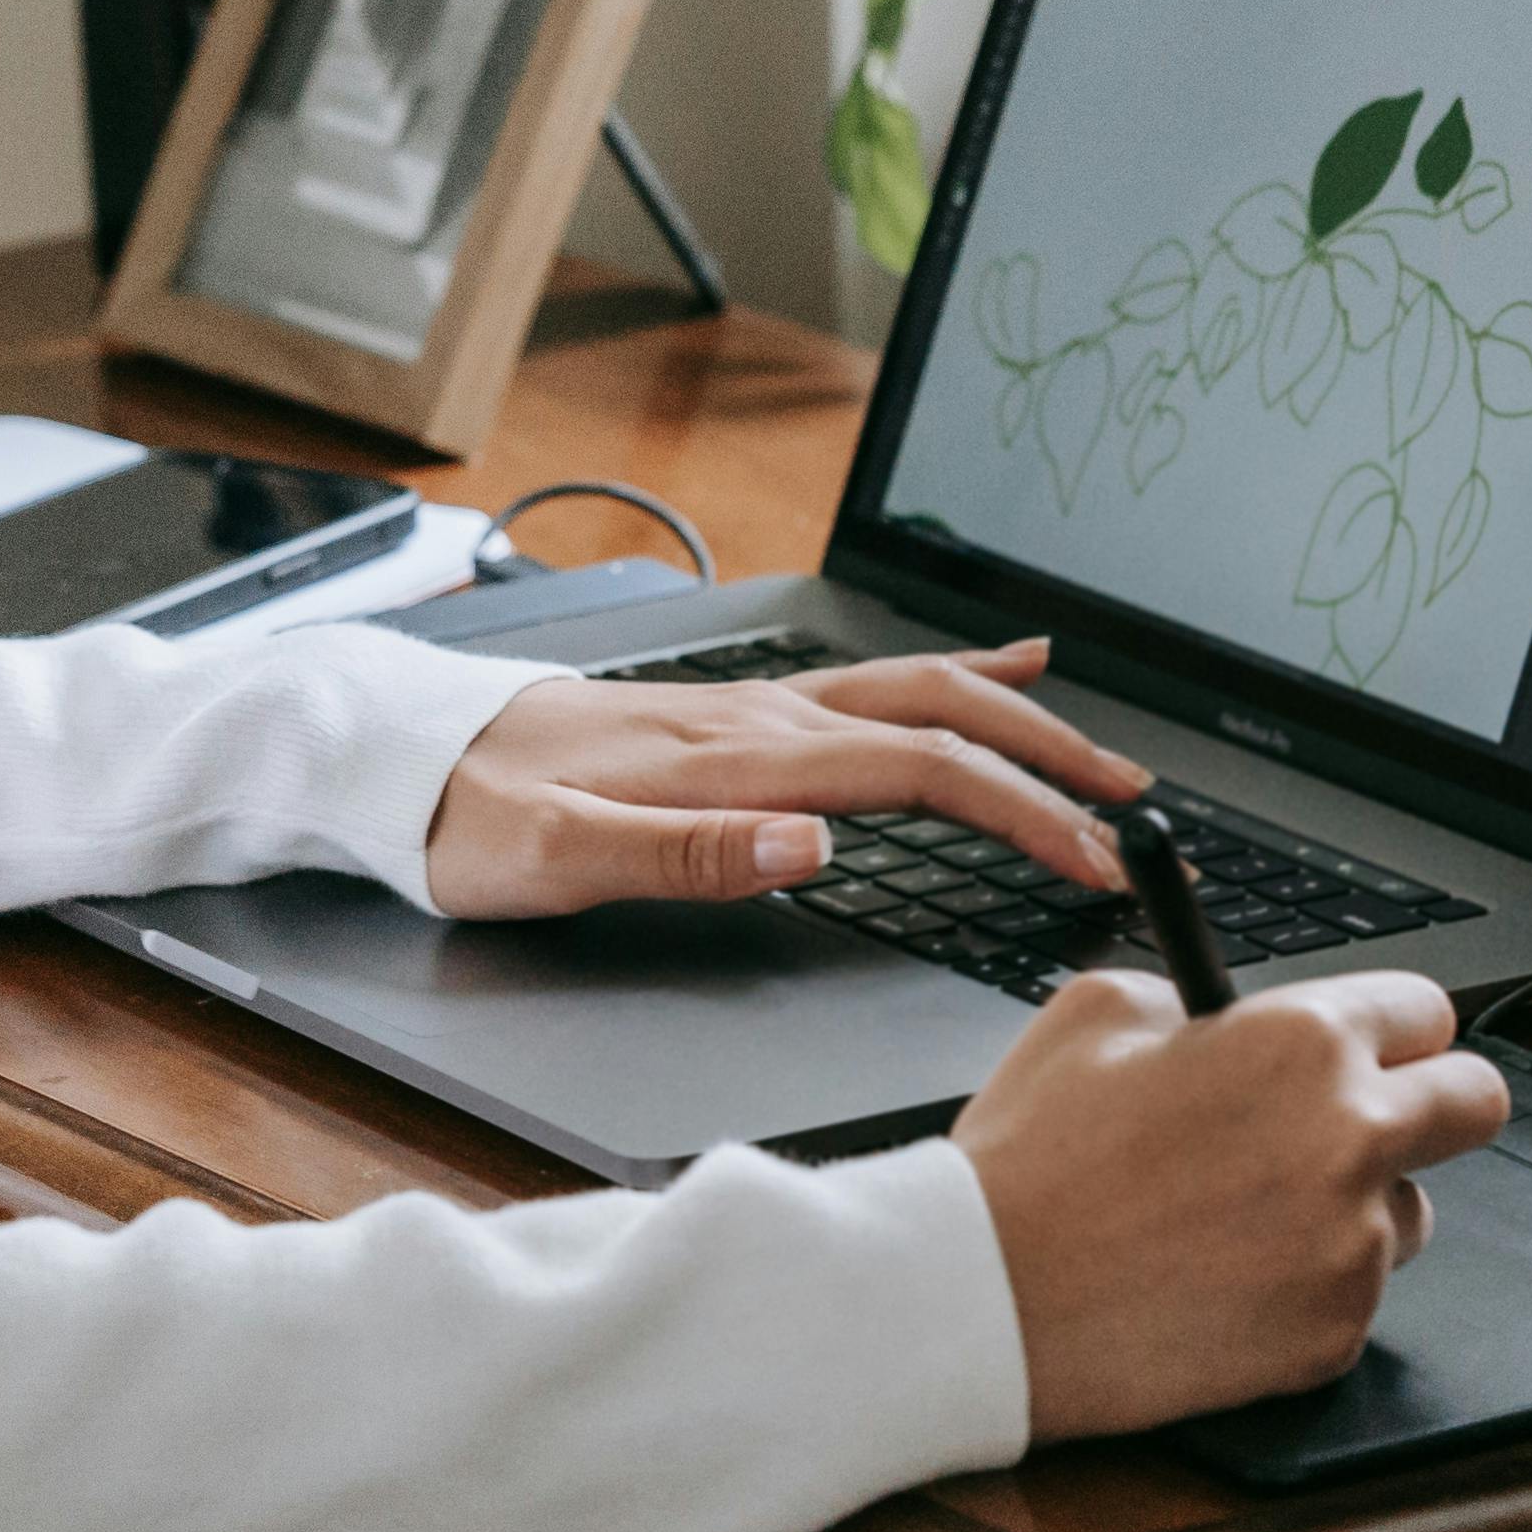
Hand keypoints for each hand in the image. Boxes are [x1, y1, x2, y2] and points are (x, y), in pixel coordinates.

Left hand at [420, 640, 1153, 918]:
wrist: (397, 759)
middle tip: (1135, 809)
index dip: (1018, 812)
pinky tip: (990, 670)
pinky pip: (865, 684)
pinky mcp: (731, 715)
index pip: (912, 775)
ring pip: (912, 692)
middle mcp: (754, 717)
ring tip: (1095, 745)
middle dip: (1048, 759)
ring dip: (1013, 719)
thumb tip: (813, 846)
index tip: (1093, 858)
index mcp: (732, 757)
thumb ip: (686, 855)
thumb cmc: (465, 819)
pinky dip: (947, 678)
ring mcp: (747, 707)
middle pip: (936, 719)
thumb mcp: (554, 861)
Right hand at [952, 966, 1508, 1434]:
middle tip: (1373, 1118)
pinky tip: (1219, 1279)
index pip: (1427, 1011)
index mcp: (1302, 1042)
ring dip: (1357, 1209)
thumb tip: (1223, 1020)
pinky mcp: (1333, 1337)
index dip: (1393, 1027)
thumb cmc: (1031, 1157)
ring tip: (1246, 1216)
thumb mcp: (1095, 1012)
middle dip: (1436, 1102)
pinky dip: (1304, 1289)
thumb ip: (1191, 999)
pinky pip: (1352, 1298)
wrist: (987, 1300)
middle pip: (1478, 1104)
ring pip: (1411, 1215)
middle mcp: (1351, 1139)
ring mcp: (1352, 1249)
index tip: (1377, 1046)